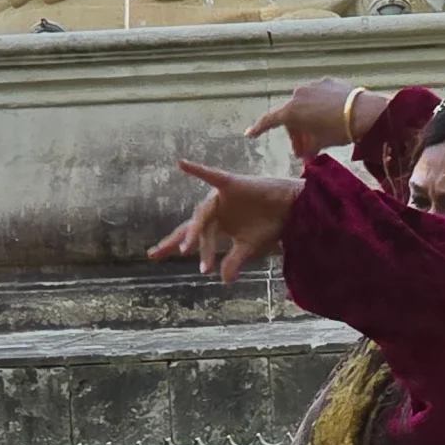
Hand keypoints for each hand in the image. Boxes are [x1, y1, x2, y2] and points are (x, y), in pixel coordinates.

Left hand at [148, 163, 299, 282]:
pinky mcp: (231, 184)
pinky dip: (198, 170)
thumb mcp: (249, 248)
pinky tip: (183, 164)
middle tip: (159, 254)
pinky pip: (212, 175)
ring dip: (195, 232)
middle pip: (191, 226)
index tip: (152, 256)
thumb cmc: (270, 225)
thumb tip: (223, 281)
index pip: (190, 237)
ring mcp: (221, 197)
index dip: (171, 245)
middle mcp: (215, 210)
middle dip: (177, 240)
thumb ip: (234, 261)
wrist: (291, 208)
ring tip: (187, 249)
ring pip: (203, 215)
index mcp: (216, 225)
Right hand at [246, 75, 374, 155]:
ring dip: (308, 120)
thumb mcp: (321, 143)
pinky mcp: (327, 81)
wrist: (363, 113)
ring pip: (304, 105)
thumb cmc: (338, 131)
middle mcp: (298, 94)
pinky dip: (319, 108)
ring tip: (319, 135)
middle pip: (291, 116)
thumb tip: (304, 154)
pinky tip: (331, 117)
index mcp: (292, 111)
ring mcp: (313, 85)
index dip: (259, 129)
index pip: (270, 120)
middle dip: (296, 134)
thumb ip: (308, 147)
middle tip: (304, 150)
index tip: (249, 134)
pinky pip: (318, 97)